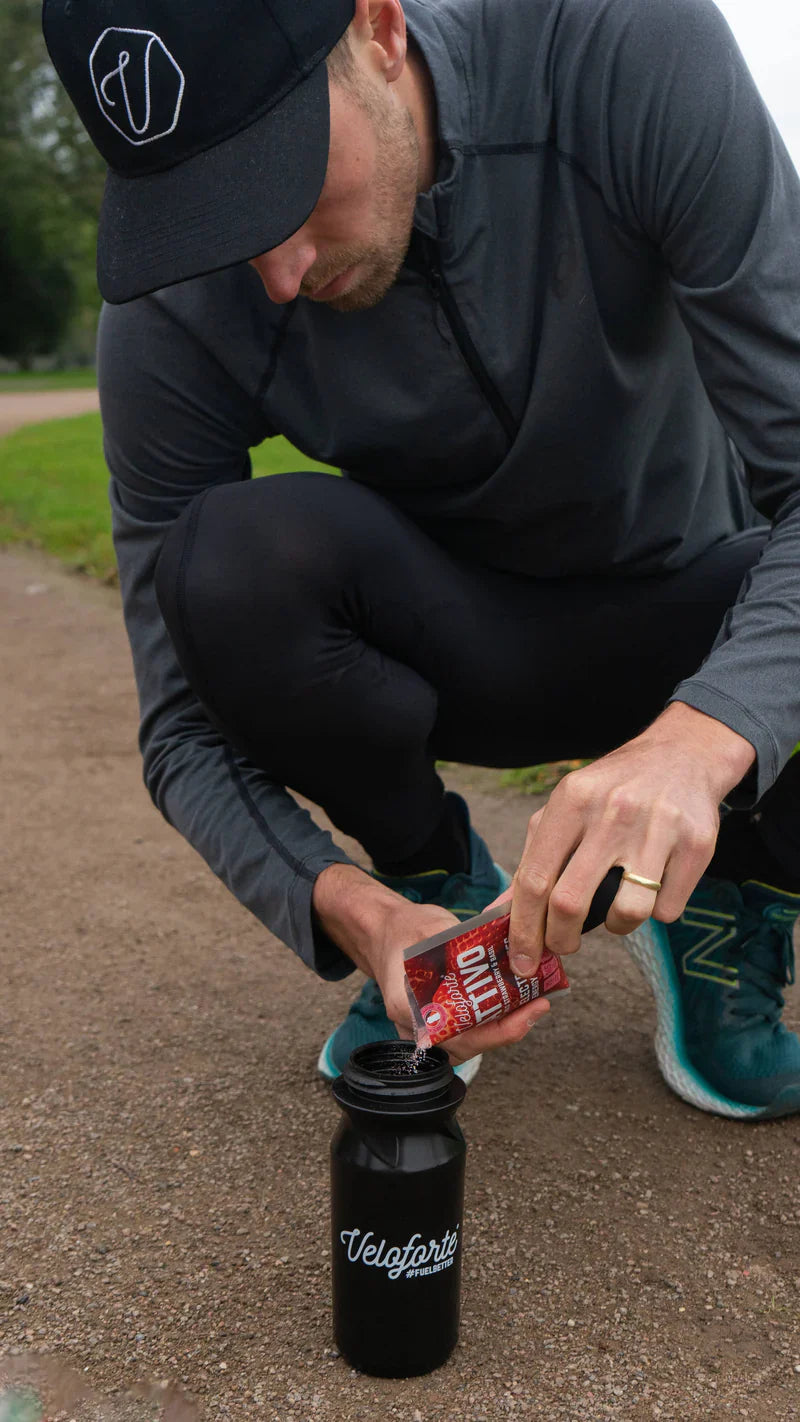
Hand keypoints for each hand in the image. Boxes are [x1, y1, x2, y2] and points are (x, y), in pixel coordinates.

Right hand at [312, 862, 550, 1064]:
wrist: (382, 931)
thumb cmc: (403, 929)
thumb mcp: (431, 928)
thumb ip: (460, 944)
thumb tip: (504, 945)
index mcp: (407, 1006)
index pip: (456, 1035)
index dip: (495, 1032)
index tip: (525, 1016)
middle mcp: (415, 1025)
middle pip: (468, 1045)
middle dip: (507, 1029)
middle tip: (539, 1006)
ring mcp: (425, 1027)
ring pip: (471, 1042)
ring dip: (504, 1027)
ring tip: (533, 1003)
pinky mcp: (438, 1022)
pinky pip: (468, 1031)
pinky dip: (493, 1020)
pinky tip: (516, 1001)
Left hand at [505, 702, 754, 974]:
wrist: (683, 755)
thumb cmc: (613, 790)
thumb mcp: (567, 807)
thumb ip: (534, 857)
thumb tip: (499, 914)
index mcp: (572, 801)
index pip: (534, 878)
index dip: (523, 929)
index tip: (523, 961)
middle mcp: (612, 812)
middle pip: (570, 901)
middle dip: (560, 939)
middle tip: (564, 946)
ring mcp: (657, 828)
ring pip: (627, 912)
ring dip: (616, 927)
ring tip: (616, 912)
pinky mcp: (696, 845)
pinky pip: (668, 909)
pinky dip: (657, 911)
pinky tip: (653, 888)